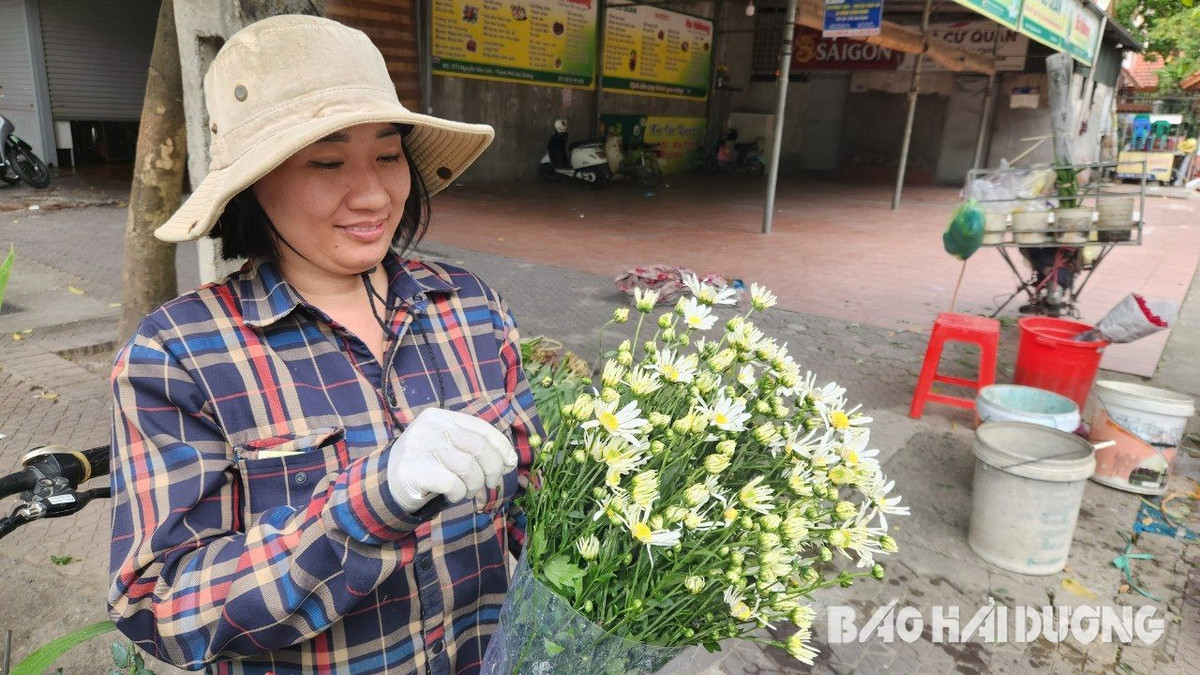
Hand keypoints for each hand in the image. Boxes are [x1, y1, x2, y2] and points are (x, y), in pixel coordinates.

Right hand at [386, 407, 517, 512]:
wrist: (386, 483)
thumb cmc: (427, 465)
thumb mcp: (447, 447)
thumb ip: (473, 447)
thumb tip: (509, 460)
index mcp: (441, 417)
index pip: (481, 428)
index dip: (501, 446)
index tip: (510, 463)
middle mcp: (430, 427)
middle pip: (478, 447)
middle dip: (492, 469)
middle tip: (491, 484)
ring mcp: (420, 446)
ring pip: (468, 468)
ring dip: (474, 485)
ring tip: (467, 491)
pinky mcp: (415, 470)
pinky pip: (453, 483)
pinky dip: (459, 494)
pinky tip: (453, 496)